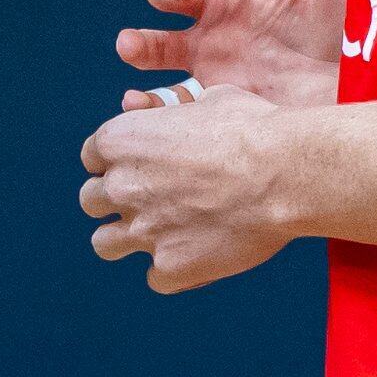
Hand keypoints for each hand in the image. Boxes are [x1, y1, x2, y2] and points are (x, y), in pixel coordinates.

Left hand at [79, 81, 296, 292]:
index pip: (92, 157)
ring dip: (126, 239)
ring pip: (104, 244)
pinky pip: (155, 277)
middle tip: (149, 200)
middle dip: (113, 201)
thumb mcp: (210, 99)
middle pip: (90, 201)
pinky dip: (173, 270)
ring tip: (159, 235)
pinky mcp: (170, 267)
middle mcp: (122, 186)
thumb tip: (172, 110)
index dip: (116, 162)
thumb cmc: (254, 128)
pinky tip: (197, 256)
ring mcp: (143, 230)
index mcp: (121, 140)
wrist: (285, 173)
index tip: (140, 167)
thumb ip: (177, 110)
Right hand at [113, 0, 351, 110]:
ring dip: (142, 93)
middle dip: (139, 43)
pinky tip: (161, 126)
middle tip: (134, 46)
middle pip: (156, 40)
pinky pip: (188, 125)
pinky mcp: (236, 118)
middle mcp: (216, 40)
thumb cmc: (355, 4)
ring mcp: (223, 81)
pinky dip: (165, 125)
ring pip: (164, 88)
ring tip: (133, 99)